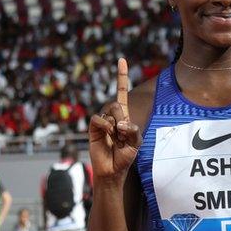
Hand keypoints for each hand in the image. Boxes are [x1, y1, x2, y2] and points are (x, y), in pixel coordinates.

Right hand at [88, 58, 141, 183]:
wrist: (113, 171)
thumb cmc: (125, 156)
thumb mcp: (136, 143)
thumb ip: (133, 131)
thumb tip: (122, 124)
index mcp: (124, 116)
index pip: (122, 92)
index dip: (121, 76)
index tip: (121, 60)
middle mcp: (112, 116)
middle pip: (118, 103)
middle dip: (123, 118)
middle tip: (124, 133)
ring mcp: (102, 122)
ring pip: (111, 111)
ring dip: (117, 125)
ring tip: (116, 139)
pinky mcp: (93, 128)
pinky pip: (99, 119)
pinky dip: (106, 126)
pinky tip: (109, 135)